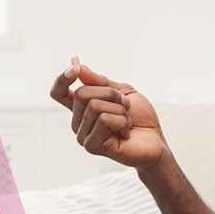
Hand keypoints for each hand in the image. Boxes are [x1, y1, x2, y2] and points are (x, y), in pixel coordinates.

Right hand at [49, 60, 166, 168]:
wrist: (155, 140)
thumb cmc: (140, 118)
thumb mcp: (122, 91)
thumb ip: (100, 82)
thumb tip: (79, 67)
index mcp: (82, 108)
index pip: (59, 92)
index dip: (62, 79)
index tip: (74, 69)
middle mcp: (78, 122)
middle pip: (81, 93)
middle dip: (110, 94)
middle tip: (125, 105)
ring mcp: (83, 135)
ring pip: (94, 106)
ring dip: (119, 109)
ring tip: (127, 121)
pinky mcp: (92, 145)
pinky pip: (104, 120)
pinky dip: (122, 121)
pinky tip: (125, 132)